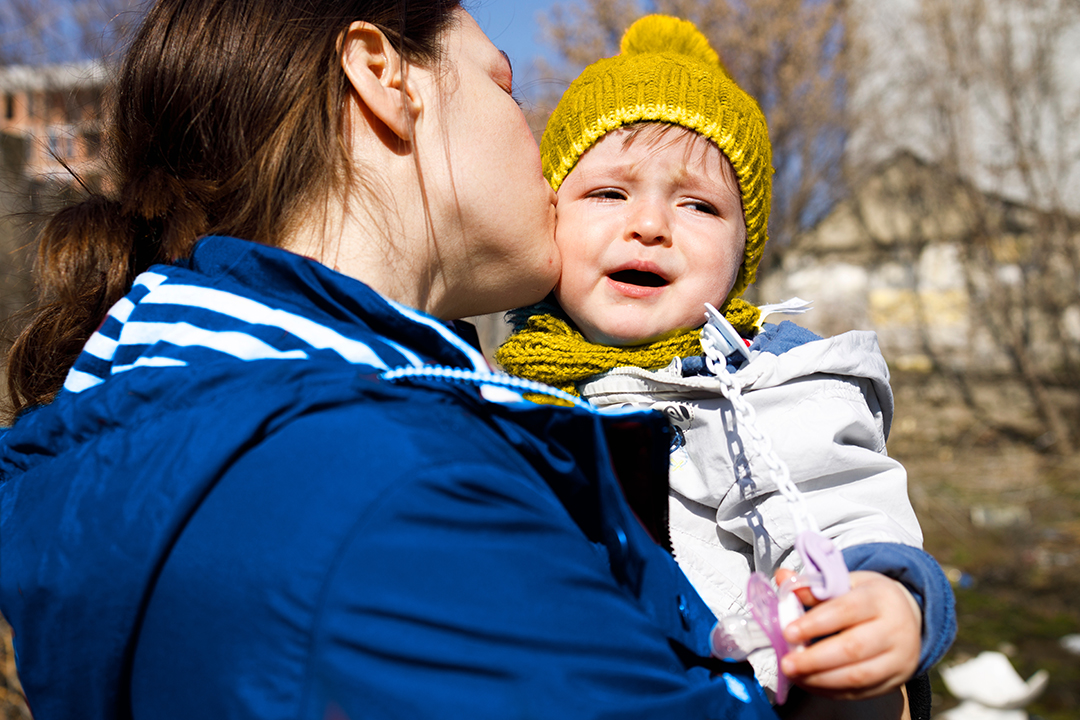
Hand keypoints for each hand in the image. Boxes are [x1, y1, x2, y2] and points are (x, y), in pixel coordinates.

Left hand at [774, 569, 920, 699]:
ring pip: (858, 675)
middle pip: (853, 648)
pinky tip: (811, 683)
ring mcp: (898, 658)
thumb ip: (813, 586)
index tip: (788, 632)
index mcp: (880, 597)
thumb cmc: (870, 598)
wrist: (907, 616)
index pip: (846, 610)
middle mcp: (894, 628)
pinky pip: (861, 692)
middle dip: (815, 659)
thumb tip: (782, 577)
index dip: (815, 623)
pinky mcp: (896, 680)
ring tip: (796, 675)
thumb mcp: (846, 583)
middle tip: (787, 662)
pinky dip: (831, 690)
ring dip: (821, 678)